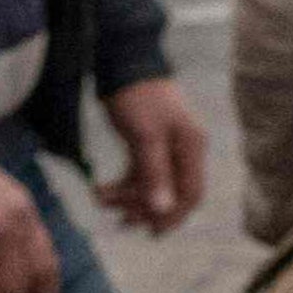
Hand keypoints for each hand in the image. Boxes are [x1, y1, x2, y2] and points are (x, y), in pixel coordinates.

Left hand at [99, 77, 208, 236]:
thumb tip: (161, 210)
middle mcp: (183, 149)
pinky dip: (123, 183)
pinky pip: (139, 172)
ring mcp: (165, 146)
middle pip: (171, 192)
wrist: (122, 60)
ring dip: (129, 197)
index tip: (152, 232)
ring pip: (152, 184)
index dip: (173, 215)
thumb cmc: (138, 96)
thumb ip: (155, 173)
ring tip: (102, 201)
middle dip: (145, 208)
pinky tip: (102, 190)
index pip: (190, 193)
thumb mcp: (145, 136)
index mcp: (190, 147)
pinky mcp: (147, 143)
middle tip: (121, 220)